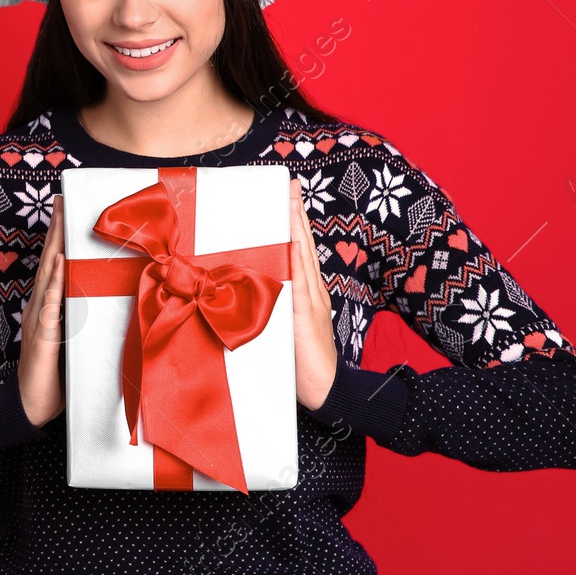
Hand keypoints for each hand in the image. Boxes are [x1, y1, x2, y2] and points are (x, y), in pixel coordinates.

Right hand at [18, 194, 66, 426]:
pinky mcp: (42, 338)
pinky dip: (54, 282)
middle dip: (55, 231)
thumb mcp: (72, 343)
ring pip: (47, 277)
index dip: (58, 238)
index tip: (65, 211)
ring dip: (54, 247)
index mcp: (46, 308)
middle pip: (48, 262)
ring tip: (61, 220)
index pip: (53, 266)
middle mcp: (39, 309)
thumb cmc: (52, 378)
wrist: (29, 408)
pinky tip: (58, 263)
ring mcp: (38, 322)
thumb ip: (79, 321)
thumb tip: (100, 301)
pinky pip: (49, 305)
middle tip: (62, 200)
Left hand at [290, 177, 337, 410]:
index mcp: (307, 292)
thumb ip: (272, 306)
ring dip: (296, 227)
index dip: (294, 223)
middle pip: (304, 245)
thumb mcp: (282, 326)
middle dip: (296, 214)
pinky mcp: (305, 315)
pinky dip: (297, 259)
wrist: (325, 391)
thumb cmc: (300, 362)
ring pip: (303, 256)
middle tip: (290, 184)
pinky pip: (300, 281)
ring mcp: (311, 301)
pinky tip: (294, 241)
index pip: (300, 250)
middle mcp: (312, 291)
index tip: (288, 196)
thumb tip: (250, 288)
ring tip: (290, 200)